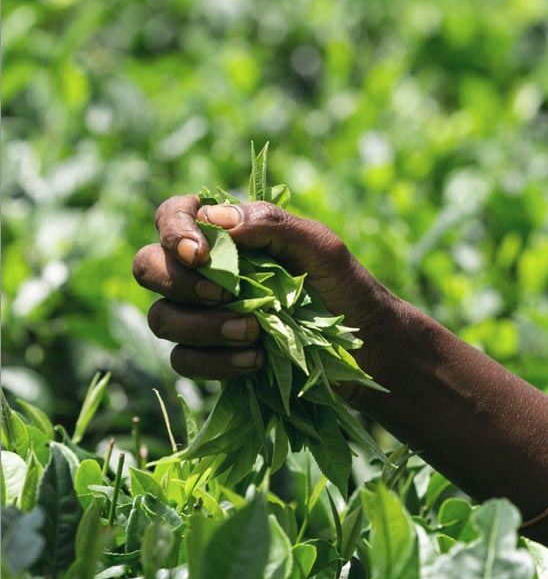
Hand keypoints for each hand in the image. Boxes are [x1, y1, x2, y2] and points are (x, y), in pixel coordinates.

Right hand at [132, 195, 397, 382]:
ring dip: (202, 327)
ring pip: (162, 318)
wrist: (368, 347)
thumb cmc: (347, 288)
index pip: (173, 216)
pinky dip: (215, 362)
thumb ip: (273, 224)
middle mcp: (206, 274)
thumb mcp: (321, 248)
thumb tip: (217, 219)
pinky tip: (254, 360)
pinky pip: (184, 360)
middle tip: (226, 297)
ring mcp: (204, 317)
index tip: (201, 254)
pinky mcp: (213, 357)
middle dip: (179, 283)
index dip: (174, 231)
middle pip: (148, 268)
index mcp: (228, 236)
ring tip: (252, 334)